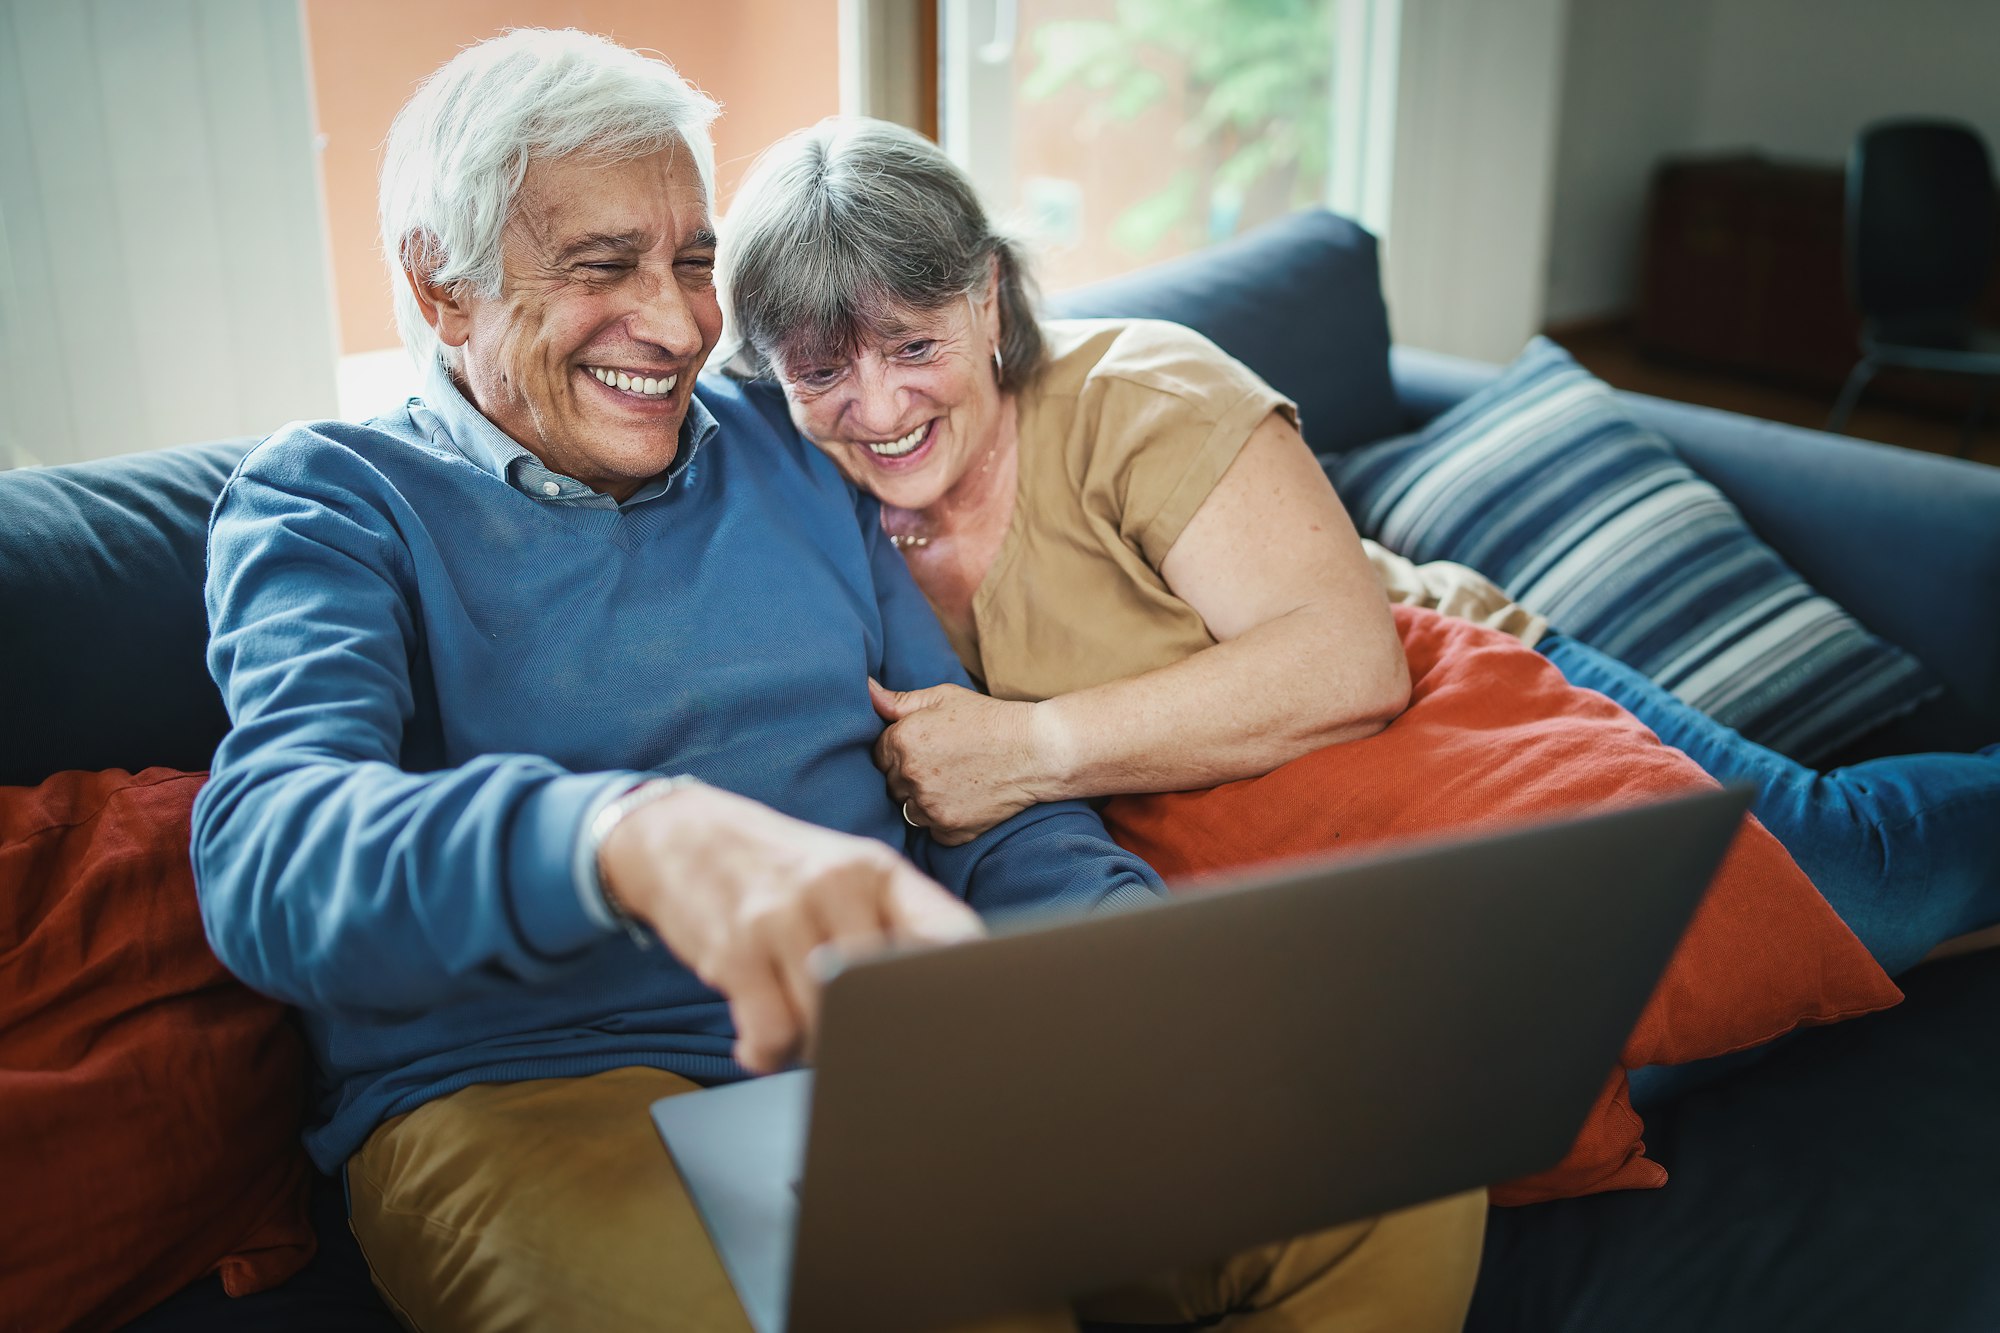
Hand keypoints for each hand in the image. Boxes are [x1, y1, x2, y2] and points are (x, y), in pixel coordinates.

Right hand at [599, 782, 982, 1073]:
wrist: (679, 836)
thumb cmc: (777, 870)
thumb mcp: (844, 874)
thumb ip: (894, 922)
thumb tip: (949, 998)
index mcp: (878, 871)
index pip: (951, 935)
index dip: (969, 988)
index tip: (967, 1026)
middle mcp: (837, 887)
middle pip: (890, 993)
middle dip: (877, 1032)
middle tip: (860, 1038)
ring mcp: (784, 917)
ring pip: (832, 1023)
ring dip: (819, 1047)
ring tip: (802, 1029)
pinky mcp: (735, 952)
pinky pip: (774, 1036)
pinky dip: (770, 1054)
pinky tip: (763, 1041)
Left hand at [869, 678, 1059, 845]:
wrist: (1036, 751)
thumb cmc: (989, 719)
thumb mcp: (944, 698)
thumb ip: (898, 700)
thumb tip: (863, 690)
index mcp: (902, 739)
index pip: (879, 756)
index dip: (902, 752)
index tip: (928, 748)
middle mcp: (910, 775)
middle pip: (892, 784)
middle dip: (910, 776)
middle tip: (946, 764)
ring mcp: (929, 805)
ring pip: (909, 809)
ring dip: (924, 800)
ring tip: (956, 781)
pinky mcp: (948, 829)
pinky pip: (931, 830)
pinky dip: (944, 819)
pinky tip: (966, 800)